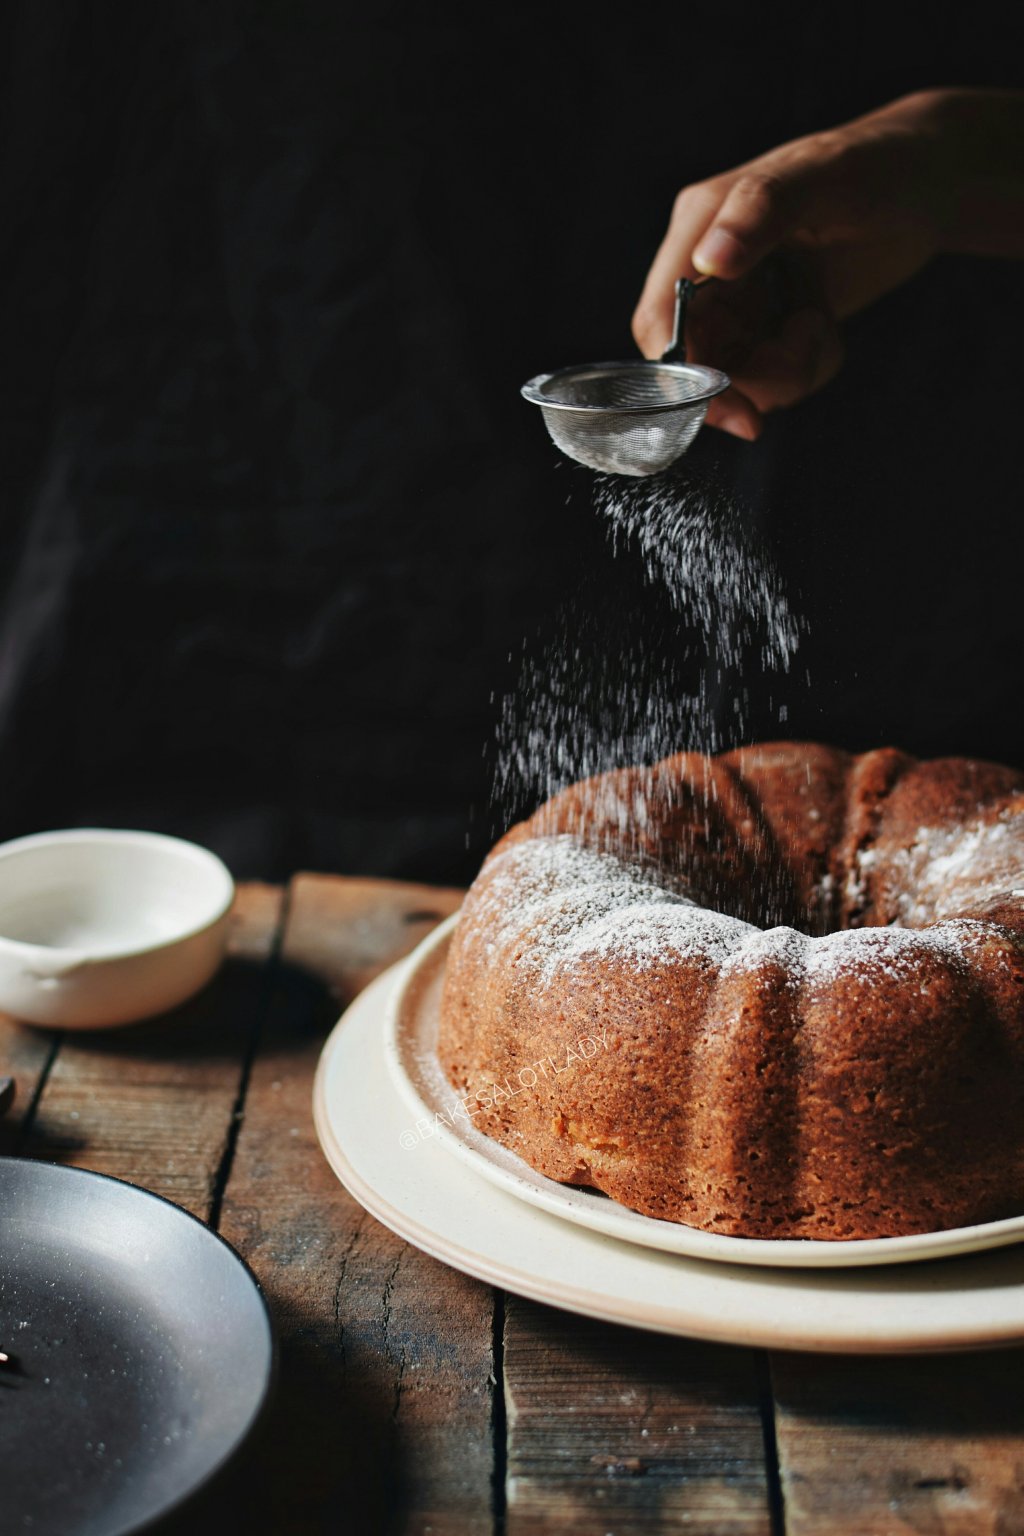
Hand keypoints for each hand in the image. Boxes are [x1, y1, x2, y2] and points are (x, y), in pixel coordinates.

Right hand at [632, 90, 1023, 438]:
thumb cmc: (878, 164)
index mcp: (700, 226)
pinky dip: (807, 368)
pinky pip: (772, 378)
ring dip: (785, 373)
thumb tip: (711, 260)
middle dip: (749, 377)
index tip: (732, 406)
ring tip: (821, 329)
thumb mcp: (823, 178)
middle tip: (804, 353)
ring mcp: (741, 301)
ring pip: (736, 377)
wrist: (930, 184)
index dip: (680, 373)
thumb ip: (761, 210)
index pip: (658, 318)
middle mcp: (710, 268)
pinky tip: (827, 328)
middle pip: (695, 362)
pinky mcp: (772, 324)